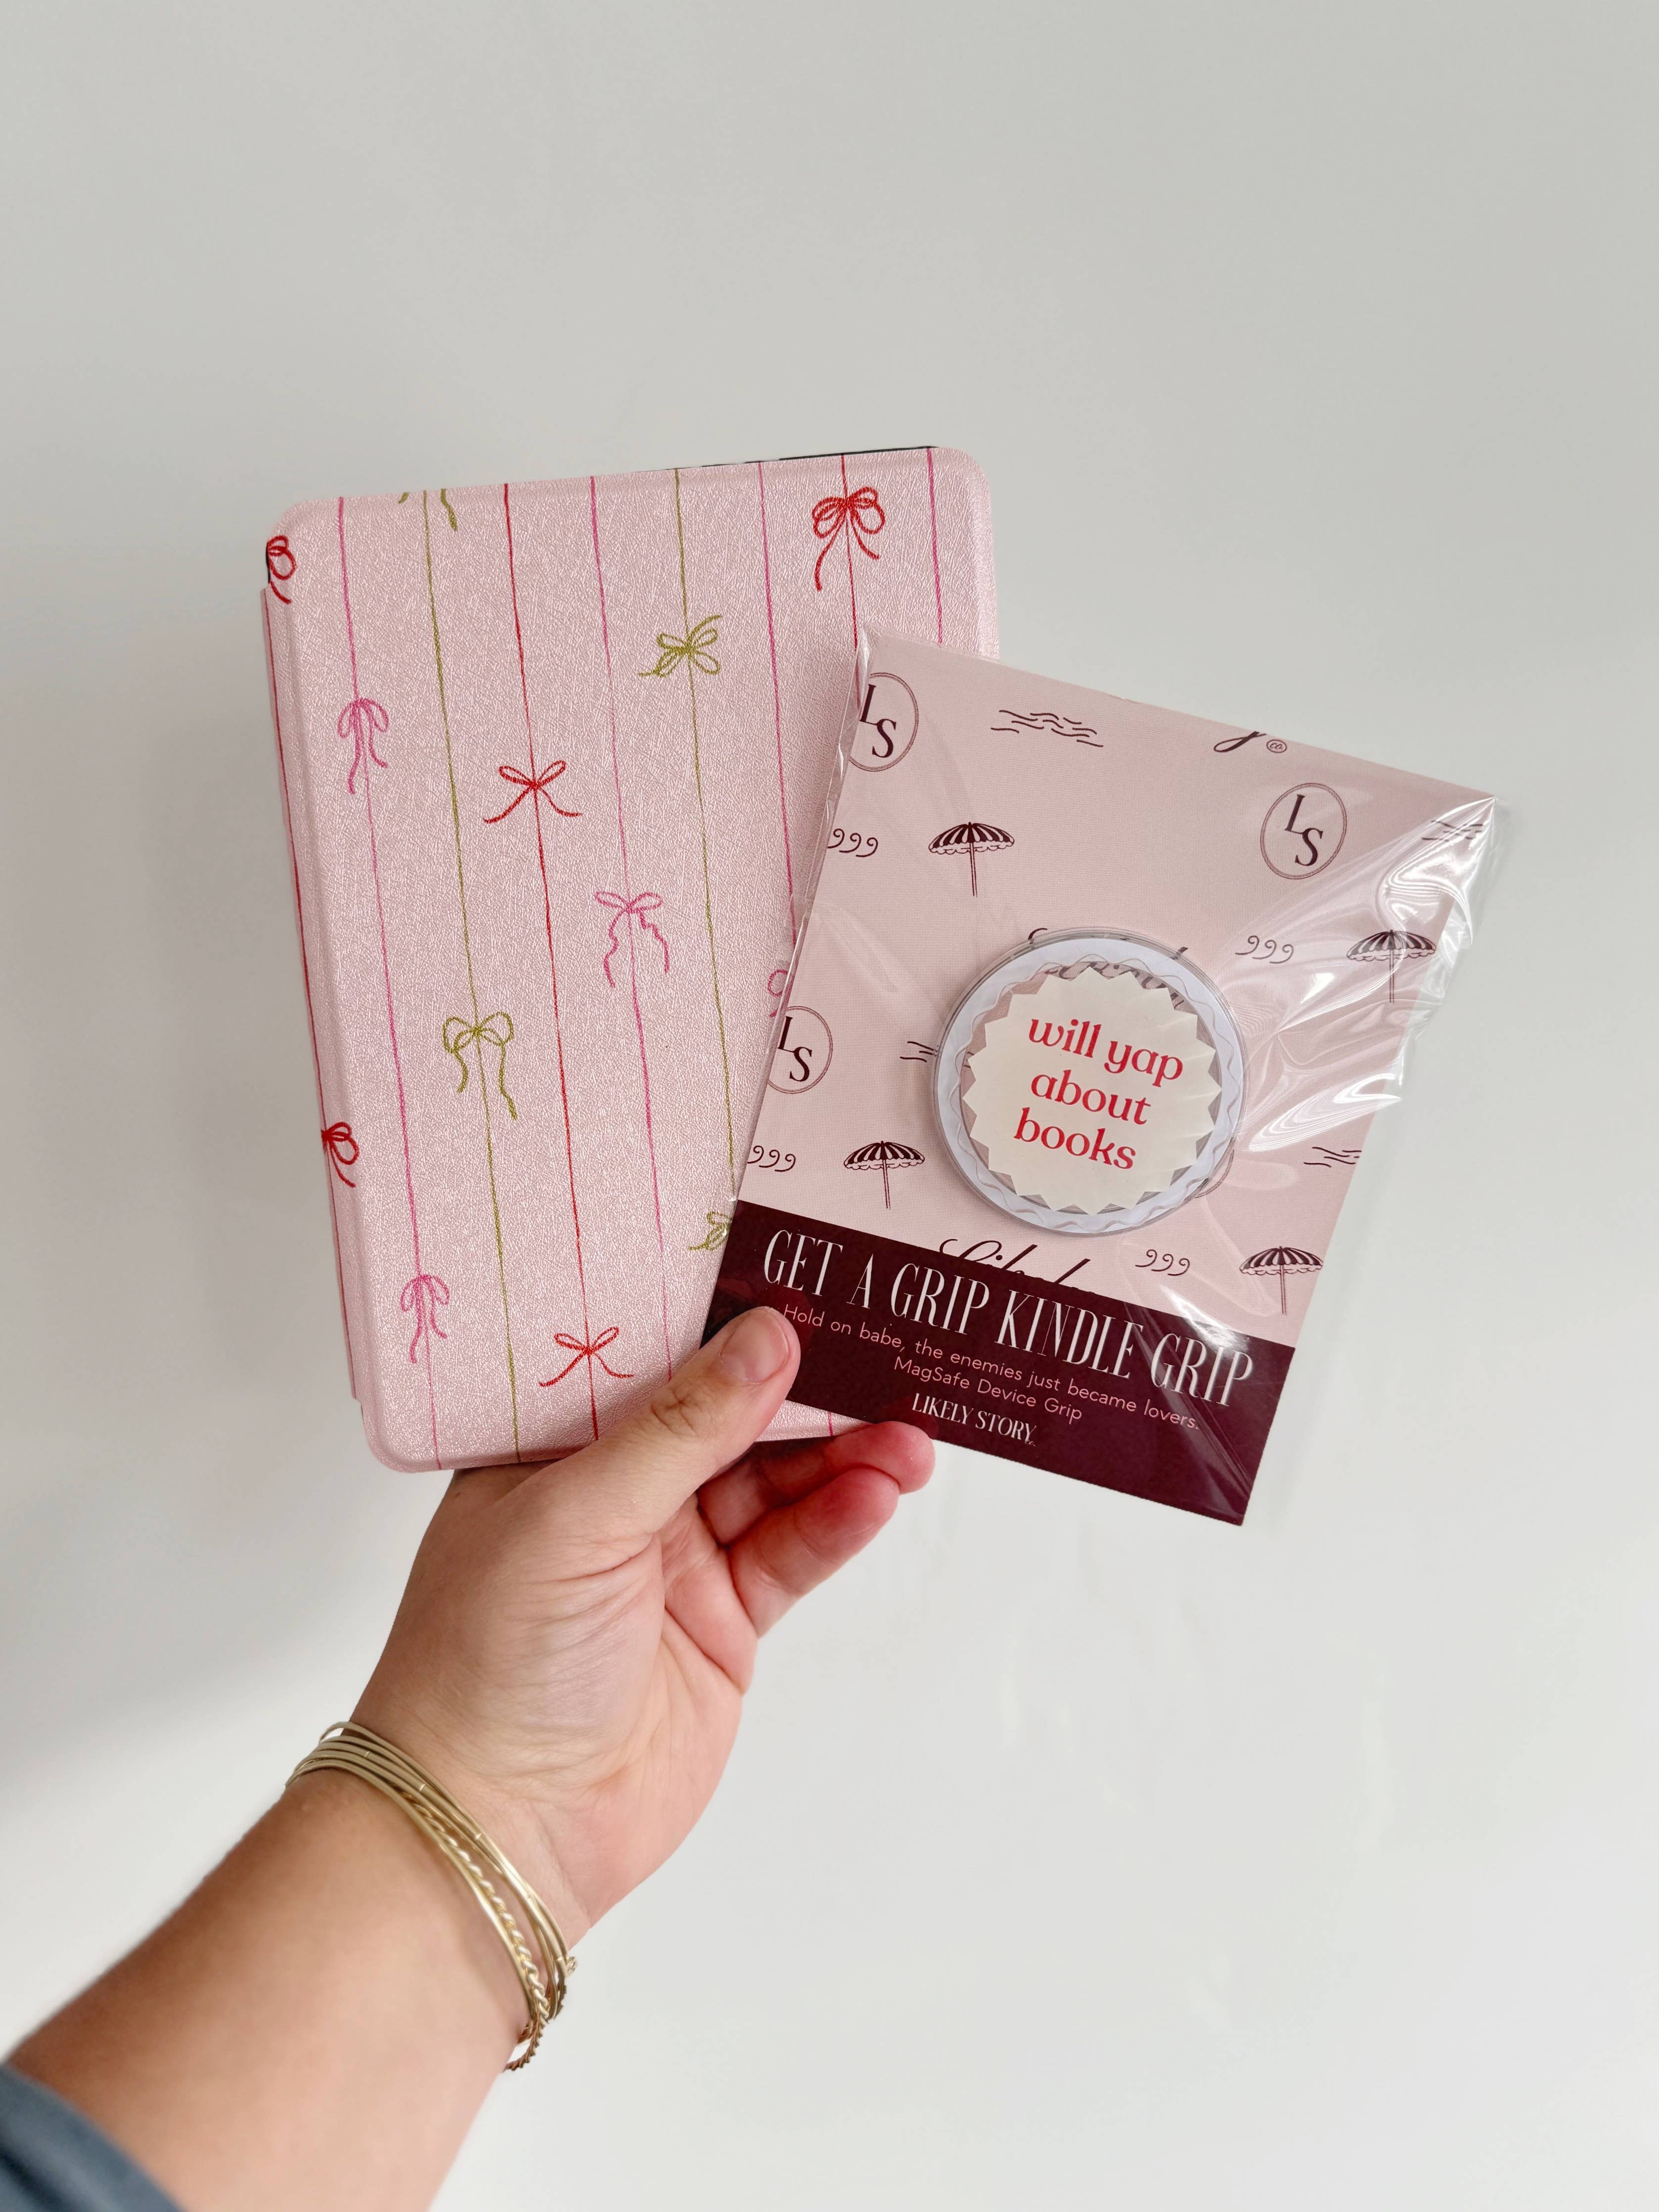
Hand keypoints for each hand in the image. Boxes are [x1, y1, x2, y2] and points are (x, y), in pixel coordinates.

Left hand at [354, 1308, 932, 1946]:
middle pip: (731, 1415)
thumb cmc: (486, 1664)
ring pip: (777, 1482)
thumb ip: (680, 1429)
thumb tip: (766, 1337)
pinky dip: (838, 1521)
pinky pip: (793, 1553)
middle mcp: (615, 1492)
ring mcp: (673, 1558)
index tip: (808, 1280)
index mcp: (552, 1444)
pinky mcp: (722, 1623)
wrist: (496, 1830)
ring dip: (843, 1456)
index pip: (654, 1356)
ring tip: (906, 1437)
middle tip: (885, 1353)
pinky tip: (877, 1492)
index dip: (728, 1318)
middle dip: (808, 1388)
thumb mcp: (575, 1517)